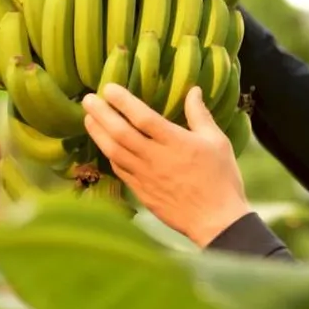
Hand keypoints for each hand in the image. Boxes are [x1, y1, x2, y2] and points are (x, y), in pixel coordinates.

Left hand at [82, 84, 251, 246]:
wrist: (215, 220)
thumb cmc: (221, 179)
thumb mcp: (217, 142)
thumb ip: (200, 115)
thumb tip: (194, 90)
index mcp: (175, 142)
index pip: (142, 117)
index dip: (123, 101)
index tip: (108, 88)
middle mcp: (155, 157)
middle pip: (120, 132)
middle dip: (101, 114)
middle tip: (88, 99)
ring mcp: (145, 176)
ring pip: (114, 151)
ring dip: (98, 133)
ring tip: (88, 118)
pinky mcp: (142, 191)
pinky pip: (119, 170)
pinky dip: (109, 155)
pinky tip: (104, 145)